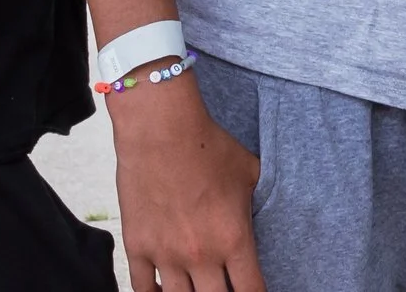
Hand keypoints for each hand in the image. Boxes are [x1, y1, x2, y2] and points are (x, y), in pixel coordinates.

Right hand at [111, 78, 267, 291]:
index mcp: (234, 238)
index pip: (252, 291)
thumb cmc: (208, 146)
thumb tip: (267, 206)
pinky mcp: (138, 247)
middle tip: (224, 286)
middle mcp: (202, 254)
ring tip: (197, 286)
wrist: (161, 131)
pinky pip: (143, 289)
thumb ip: (258, 199)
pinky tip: (164, 289)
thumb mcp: (249, 171)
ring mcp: (166, 254)